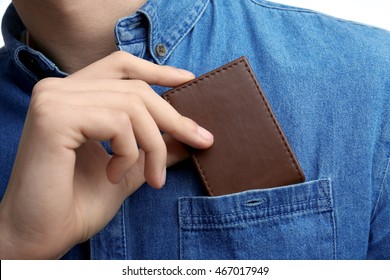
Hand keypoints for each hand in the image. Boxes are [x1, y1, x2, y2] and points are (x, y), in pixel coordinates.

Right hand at [0, 51, 212, 258]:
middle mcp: (59, 89)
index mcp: (74, 95)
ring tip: (152, 177)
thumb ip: (156, 148)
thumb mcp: (130, 169)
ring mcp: (54, 99)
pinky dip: (128, 152)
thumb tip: (190, 136)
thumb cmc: (78, 202)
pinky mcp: (54, 116)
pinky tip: (113, 175)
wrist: (42, 234)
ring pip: (132, 106)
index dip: (157, 70)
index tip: (189, 80)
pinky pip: (117, 122)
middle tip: (200, 142)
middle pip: (136, 89)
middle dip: (173, 119)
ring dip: (152, 146)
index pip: (121, 66)